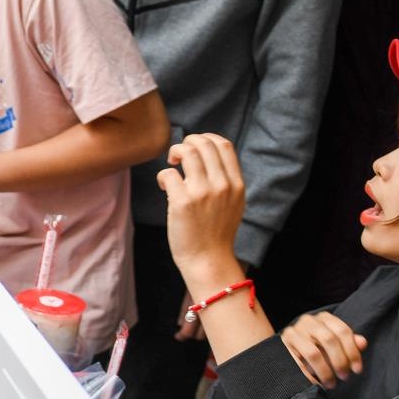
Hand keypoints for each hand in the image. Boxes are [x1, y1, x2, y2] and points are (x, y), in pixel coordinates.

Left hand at [156, 134, 247, 288]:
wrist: (208, 260)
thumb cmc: (216, 233)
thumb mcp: (233, 203)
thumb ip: (225, 180)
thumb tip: (207, 156)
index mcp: (236, 184)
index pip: (223, 145)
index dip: (206, 138)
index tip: (195, 145)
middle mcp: (222, 185)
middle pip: (204, 144)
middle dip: (187, 142)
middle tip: (178, 155)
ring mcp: (203, 192)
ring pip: (187, 152)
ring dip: (174, 152)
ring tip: (172, 165)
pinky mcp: (182, 202)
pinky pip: (168, 173)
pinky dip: (163, 176)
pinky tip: (165, 187)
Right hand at [281, 311, 368, 387]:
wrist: (288, 347)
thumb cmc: (317, 345)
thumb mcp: (335, 343)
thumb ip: (350, 343)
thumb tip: (363, 343)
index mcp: (324, 318)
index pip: (343, 331)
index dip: (353, 352)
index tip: (357, 370)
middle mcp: (308, 321)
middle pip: (329, 340)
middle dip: (340, 362)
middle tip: (344, 377)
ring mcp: (293, 332)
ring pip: (314, 353)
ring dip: (325, 372)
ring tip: (331, 383)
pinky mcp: (283, 345)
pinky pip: (299, 364)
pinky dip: (310, 377)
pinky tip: (316, 384)